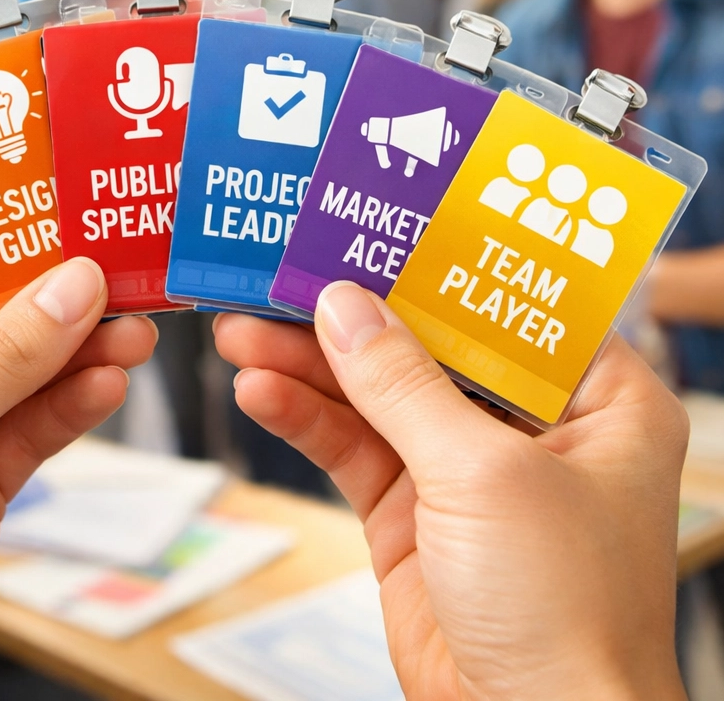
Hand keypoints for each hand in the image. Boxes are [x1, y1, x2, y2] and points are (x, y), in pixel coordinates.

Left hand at [0, 258, 155, 700]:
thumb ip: (3, 358)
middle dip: (46, 297)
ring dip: (75, 351)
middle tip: (114, 269)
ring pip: (16, 369)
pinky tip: (109, 384)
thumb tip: (75, 286)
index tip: (49, 208)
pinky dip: (71, 405)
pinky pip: (31, 425)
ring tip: (133, 331)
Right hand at [215, 282, 687, 700]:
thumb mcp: (482, 475)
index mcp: (595, 400)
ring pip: (377, 394)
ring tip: (242, 334)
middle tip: (278, 280)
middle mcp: (530, 424)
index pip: (507, 304)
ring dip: (309, 365)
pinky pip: (352, 447)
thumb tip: (342, 304)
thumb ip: (404, 384)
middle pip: (426, 344)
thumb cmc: (560, 608)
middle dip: (350, 318)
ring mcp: (463, 467)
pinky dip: (306, 420)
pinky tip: (261, 392)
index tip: (369, 229)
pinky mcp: (412, 509)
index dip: (437, 264)